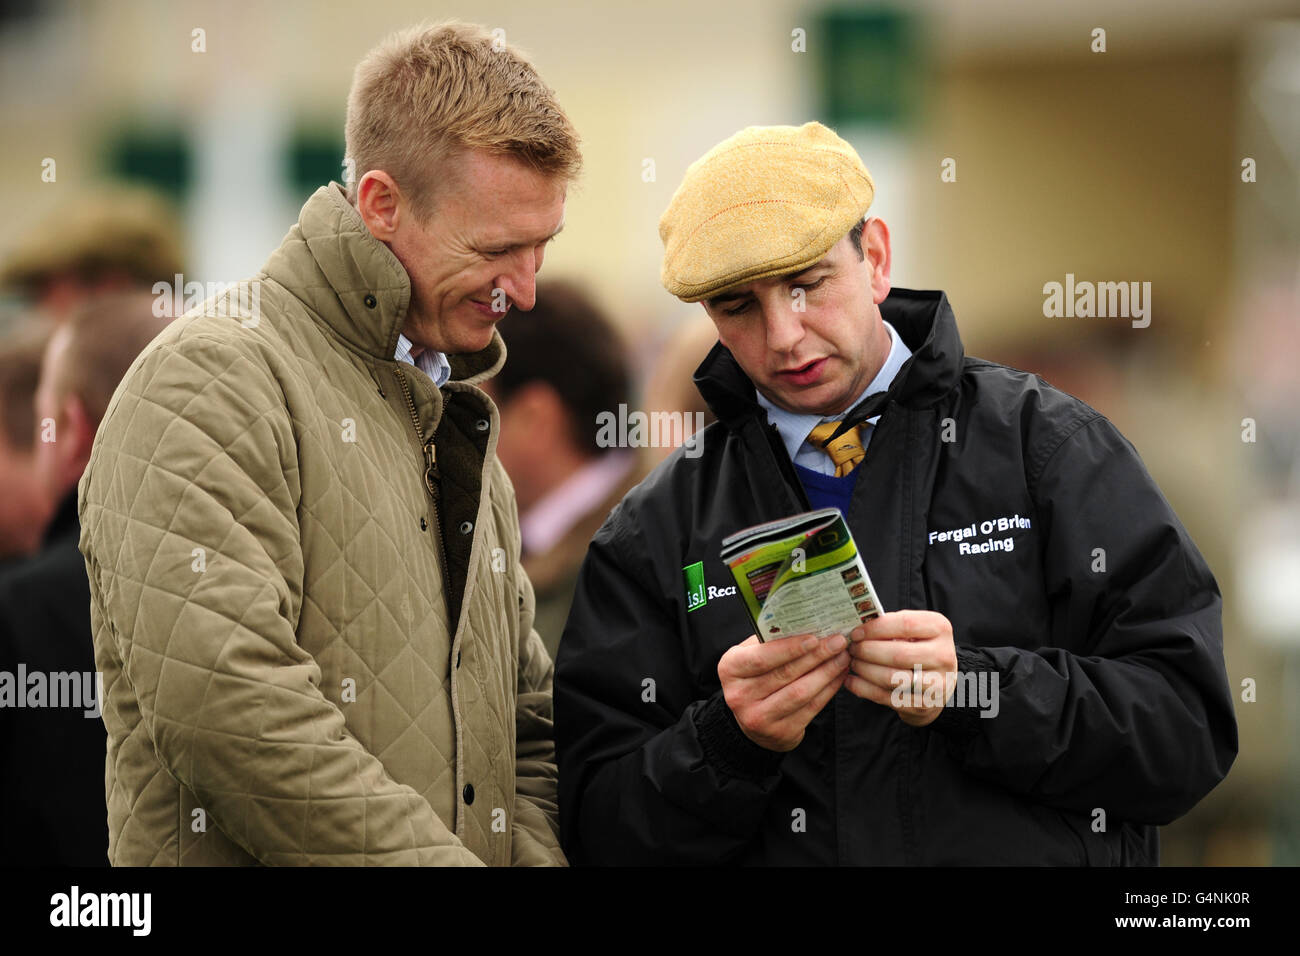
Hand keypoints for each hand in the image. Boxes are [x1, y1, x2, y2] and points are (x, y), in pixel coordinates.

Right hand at [717, 632, 850, 751]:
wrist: (752, 719)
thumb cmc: (755, 677)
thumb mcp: (750, 655)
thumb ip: (770, 641)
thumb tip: (806, 623)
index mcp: (730, 669)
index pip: (761, 657)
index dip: (790, 648)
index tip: (815, 637)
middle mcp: (740, 695)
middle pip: (785, 673)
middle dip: (816, 656)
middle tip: (838, 642)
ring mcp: (758, 717)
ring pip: (800, 692)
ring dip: (826, 673)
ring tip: (843, 657)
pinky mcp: (780, 733)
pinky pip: (811, 708)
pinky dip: (829, 690)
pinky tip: (839, 676)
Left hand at [844, 610, 957, 727]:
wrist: (939, 682)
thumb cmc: (918, 648)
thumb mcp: (913, 630)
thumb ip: (891, 625)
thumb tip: (857, 626)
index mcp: (940, 629)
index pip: (906, 624)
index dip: (876, 628)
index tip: (856, 632)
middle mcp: (943, 656)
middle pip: (898, 654)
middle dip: (867, 651)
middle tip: (851, 649)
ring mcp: (937, 683)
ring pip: (892, 678)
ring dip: (865, 670)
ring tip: (852, 663)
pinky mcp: (924, 705)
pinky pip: (887, 697)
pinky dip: (864, 689)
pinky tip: (851, 681)